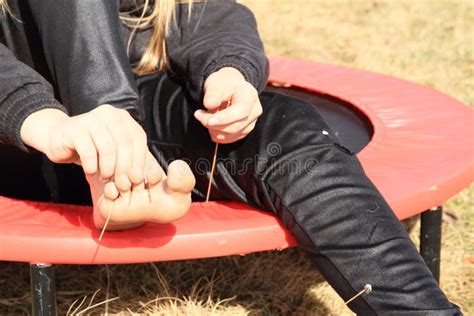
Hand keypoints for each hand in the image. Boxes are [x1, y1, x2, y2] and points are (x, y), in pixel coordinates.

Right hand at [21, 105, 156, 190]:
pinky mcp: (74, 128)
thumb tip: (155, 176)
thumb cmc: (93, 149)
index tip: (137, 180)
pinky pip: (89, 151)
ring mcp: (91, 118)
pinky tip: (91, 171)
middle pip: (125, 144)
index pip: (138, 139)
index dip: (139, 161)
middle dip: (125, 168)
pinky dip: (92, 165)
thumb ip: (133, 159)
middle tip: (123, 185)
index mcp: (123, 118)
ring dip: (109, 168)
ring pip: (108, 148)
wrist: (60, 139)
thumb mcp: (116, 153)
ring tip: (106, 179)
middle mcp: (109, 114)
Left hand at [194, 67, 262, 143]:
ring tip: (205, 116)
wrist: (230, 87)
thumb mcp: (216, 83)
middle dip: (214, 125)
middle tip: (199, 115)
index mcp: (250, 96)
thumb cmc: (224, 84)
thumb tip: (210, 104)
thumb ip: (213, 94)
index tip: (209, 120)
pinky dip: (217, 134)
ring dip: (214, 129)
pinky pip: (229, 139)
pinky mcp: (245, 131)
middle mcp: (254, 111)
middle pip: (235, 126)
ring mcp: (251, 122)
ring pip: (231, 135)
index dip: (225, 118)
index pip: (241, 111)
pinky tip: (212, 124)